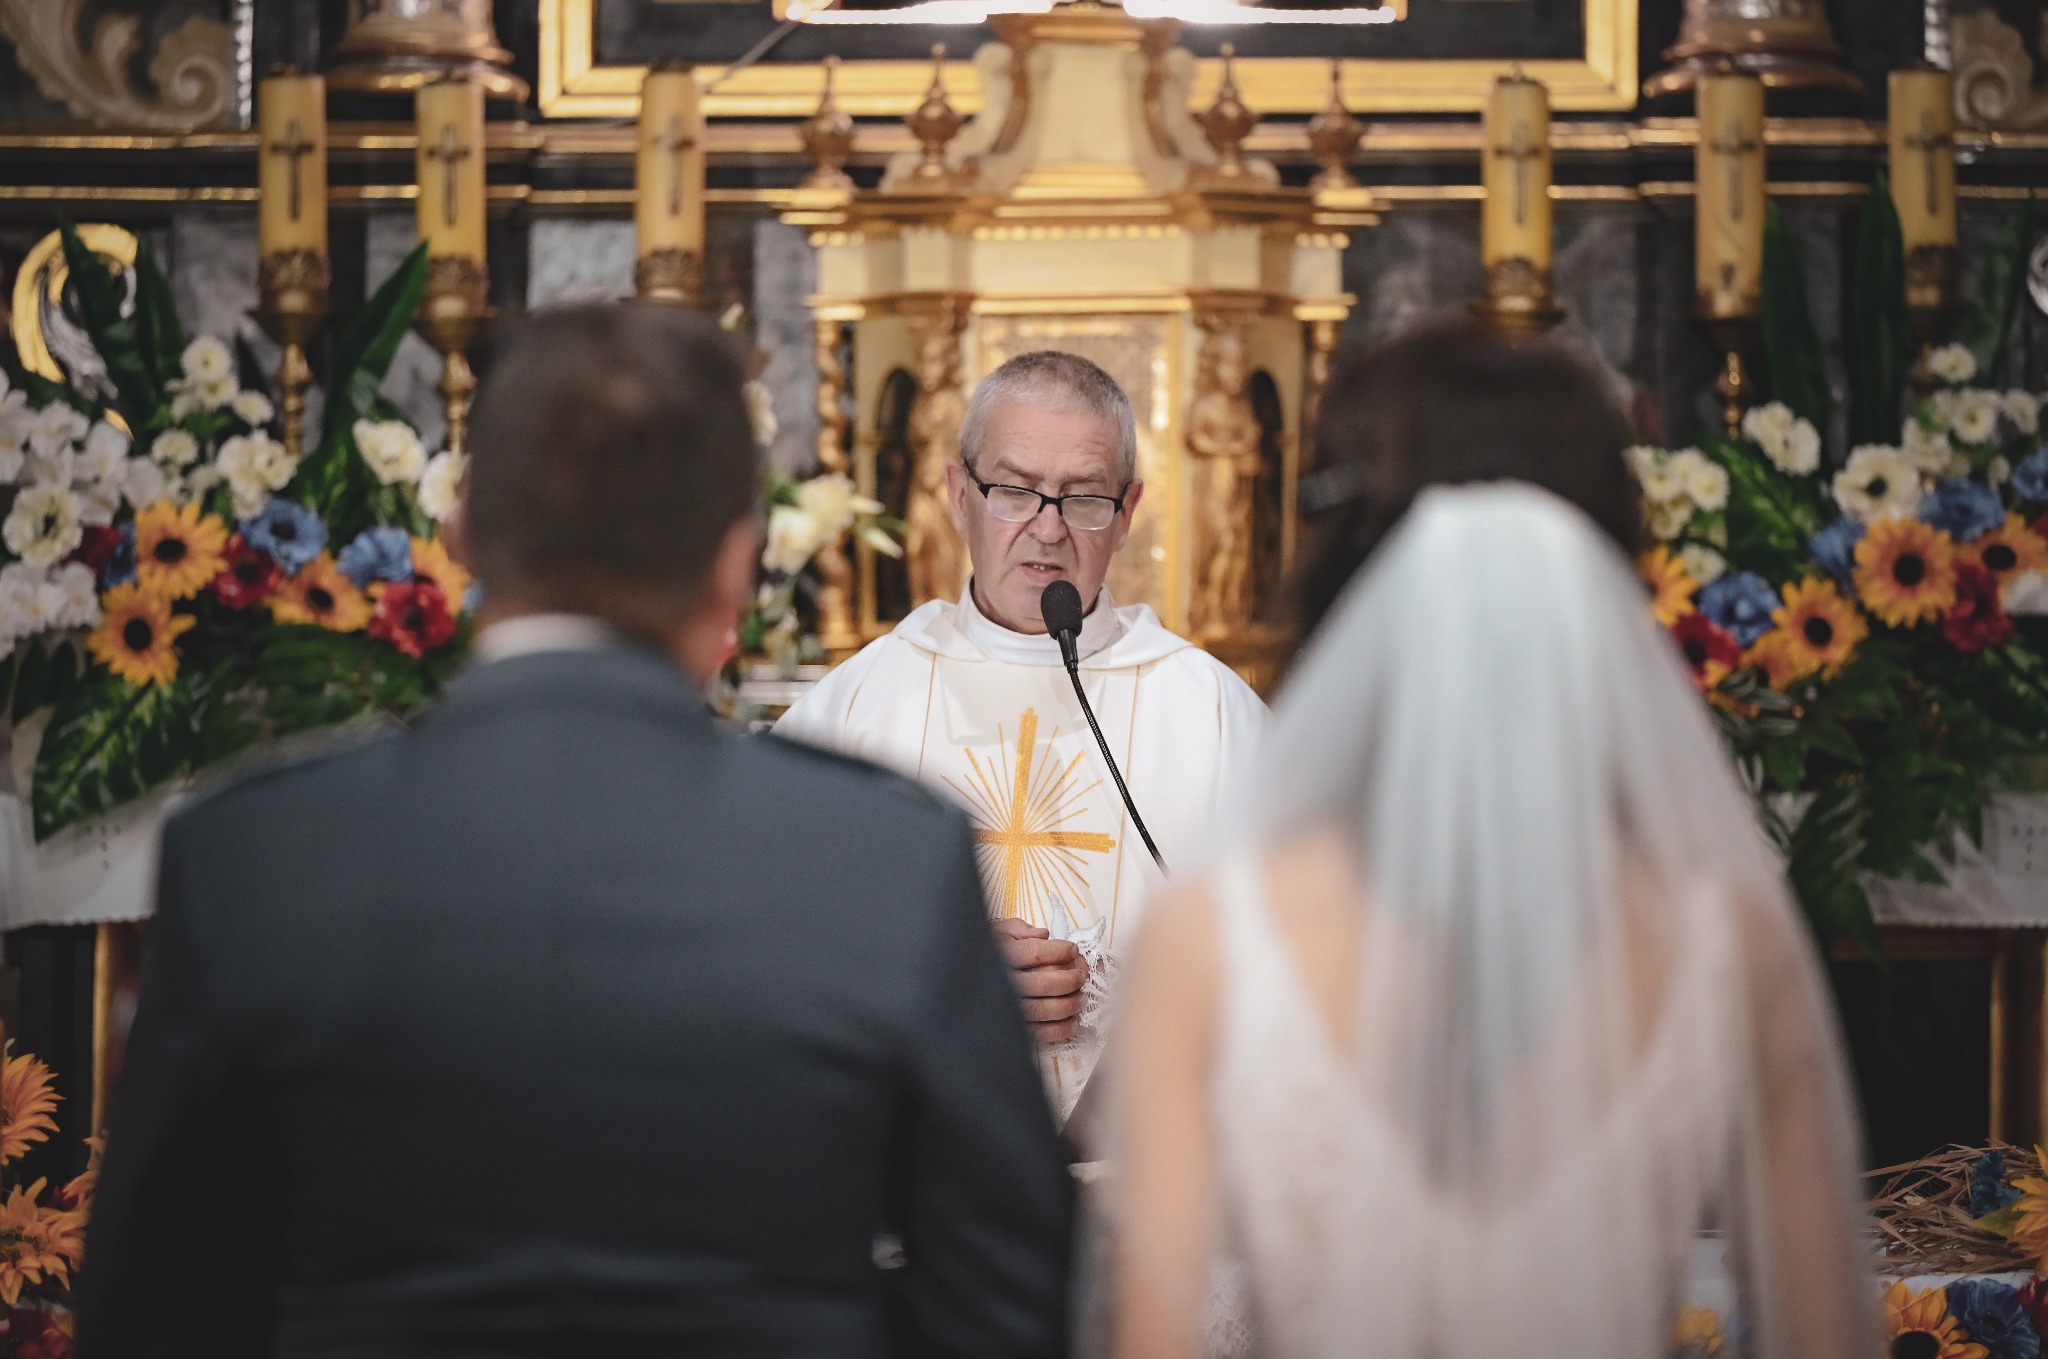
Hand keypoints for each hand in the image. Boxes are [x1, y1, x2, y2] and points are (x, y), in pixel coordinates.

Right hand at [992, 917, 1090, 1045]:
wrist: (959, 979)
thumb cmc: (984, 954)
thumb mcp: (996, 932)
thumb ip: (1019, 929)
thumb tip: (1043, 935)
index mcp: (1000, 957)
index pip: (1035, 953)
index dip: (1059, 951)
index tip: (1073, 950)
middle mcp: (1002, 984)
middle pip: (1043, 984)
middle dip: (1069, 980)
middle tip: (1082, 975)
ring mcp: (1006, 1009)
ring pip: (1042, 1010)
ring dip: (1069, 1005)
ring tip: (1081, 998)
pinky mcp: (1011, 1029)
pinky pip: (1039, 1033)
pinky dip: (1060, 1030)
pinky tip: (1073, 1022)